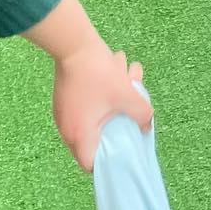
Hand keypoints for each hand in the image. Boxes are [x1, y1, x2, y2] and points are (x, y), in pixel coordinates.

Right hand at [53, 44, 150, 171]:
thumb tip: (147, 127)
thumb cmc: (99, 74)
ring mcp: (63, 114)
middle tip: (133, 107)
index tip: (123, 150)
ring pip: (94, 117)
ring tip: (131, 75)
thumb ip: (142, 115)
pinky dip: (103, 95)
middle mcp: (66, 129)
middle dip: (119, 122)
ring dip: (115, 102)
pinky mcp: (64, 100)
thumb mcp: (128, 95)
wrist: (75, 45)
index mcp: (79, 135)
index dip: (108, 161)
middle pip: (96, 138)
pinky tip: (120, 69)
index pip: (90, 165)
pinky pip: (87, 105)